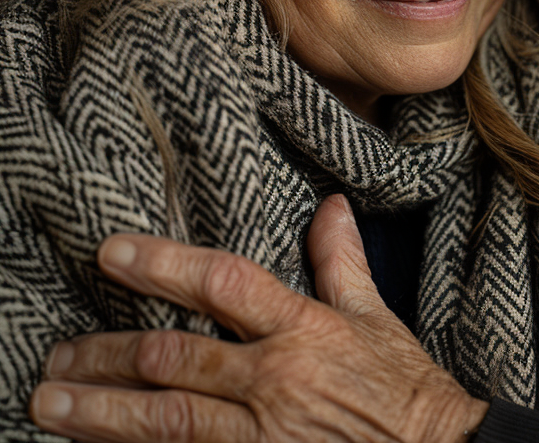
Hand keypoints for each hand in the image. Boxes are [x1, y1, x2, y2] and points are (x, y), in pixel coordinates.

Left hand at [30, 195, 488, 442]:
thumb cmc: (403, 388)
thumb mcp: (377, 316)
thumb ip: (341, 261)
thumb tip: (330, 205)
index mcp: (304, 329)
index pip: (225, 284)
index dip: (166, 265)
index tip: (114, 253)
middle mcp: (275, 380)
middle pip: (176, 359)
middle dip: (109, 353)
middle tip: (60, 351)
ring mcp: (262, 437)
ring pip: (166, 421)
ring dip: (101, 413)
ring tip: (49, 403)